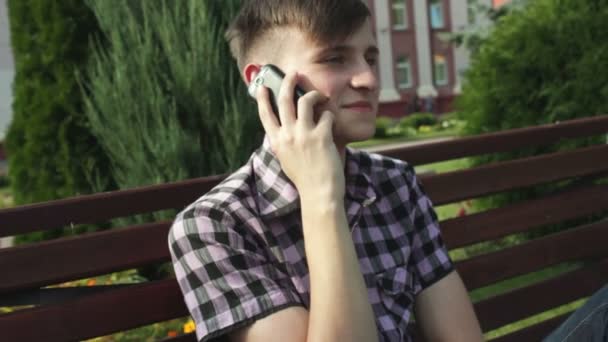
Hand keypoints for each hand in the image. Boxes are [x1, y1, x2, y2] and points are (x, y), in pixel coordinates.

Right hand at [255, 72, 344, 202]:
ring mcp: (304, 135)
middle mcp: (288, 135)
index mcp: (277, 142)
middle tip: (294, 74)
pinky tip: (332, 122)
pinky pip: (326, 115)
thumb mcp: (287, 160)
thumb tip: (286, 129)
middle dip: (288, 82)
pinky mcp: (321, 136)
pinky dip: (330, 115)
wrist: (319, 194)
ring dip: (314, 95)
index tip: (263, 86)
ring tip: (320, 96)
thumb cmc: (306, 180)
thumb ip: (285, 143)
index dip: (263, 98)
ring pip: (305, 101)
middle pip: (284, 100)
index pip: (265, 115)